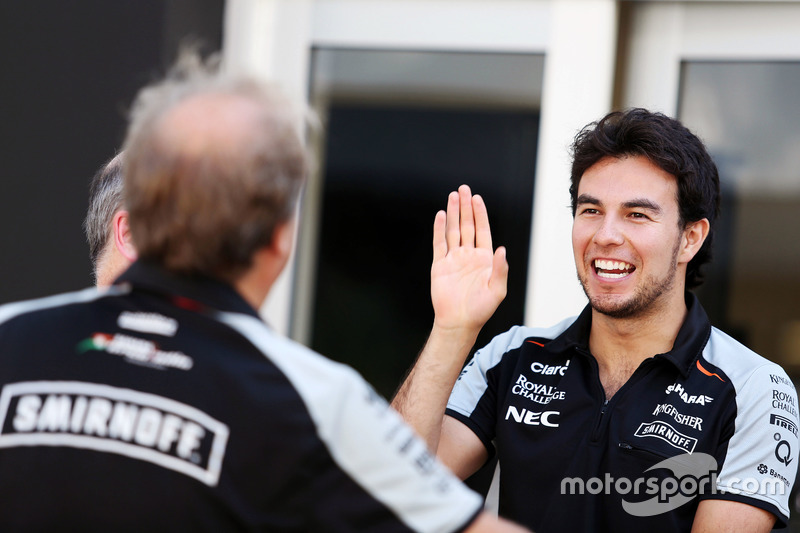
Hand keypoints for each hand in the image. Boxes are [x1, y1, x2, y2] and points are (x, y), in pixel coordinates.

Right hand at [431, 185, 507, 333]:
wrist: (458, 322)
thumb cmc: (480, 309)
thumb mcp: (497, 290)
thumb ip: (500, 269)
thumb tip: (503, 249)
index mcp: (484, 259)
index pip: (482, 230)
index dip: (480, 214)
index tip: (477, 199)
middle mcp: (468, 256)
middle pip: (466, 226)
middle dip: (466, 207)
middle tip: (464, 189)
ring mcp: (453, 259)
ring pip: (452, 231)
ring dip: (453, 213)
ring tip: (453, 196)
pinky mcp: (439, 266)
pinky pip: (439, 243)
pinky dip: (439, 229)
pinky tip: (440, 215)